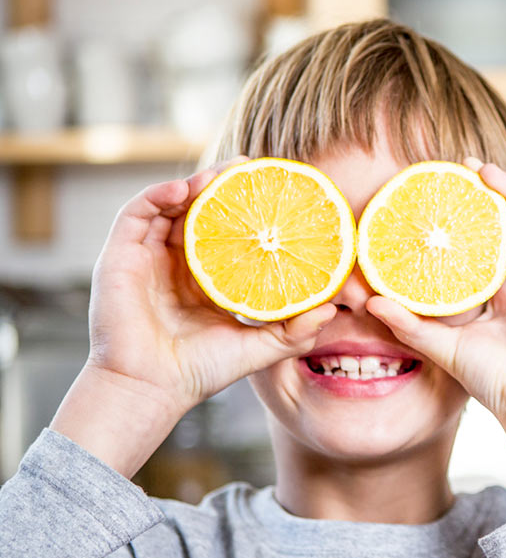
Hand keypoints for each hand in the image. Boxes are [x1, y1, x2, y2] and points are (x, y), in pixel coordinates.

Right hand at [52, 161, 335, 474]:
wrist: (151, 388)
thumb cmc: (200, 371)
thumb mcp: (260, 347)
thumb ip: (297, 330)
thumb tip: (334, 308)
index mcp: (207, 277)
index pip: (229, 231)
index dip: (249, 209)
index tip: (277, 190)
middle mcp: (176, 262)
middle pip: (200, 209)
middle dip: (224, 185)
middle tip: (252, 169)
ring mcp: (146, 257)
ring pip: (170, 204)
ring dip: (195, 182)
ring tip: (223, 174)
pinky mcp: (119, 256)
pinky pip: (137, 212)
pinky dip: (159, 193)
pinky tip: (185, 189)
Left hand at [367, 161, 505, 505]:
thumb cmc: (497, 382)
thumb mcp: (444, 345)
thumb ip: (411, 323)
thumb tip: (370, 302)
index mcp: (501, 292)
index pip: (482, 243)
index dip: (464, 216)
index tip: (438, 191)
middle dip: (485, 194)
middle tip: (459, 169)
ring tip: (485, 169)